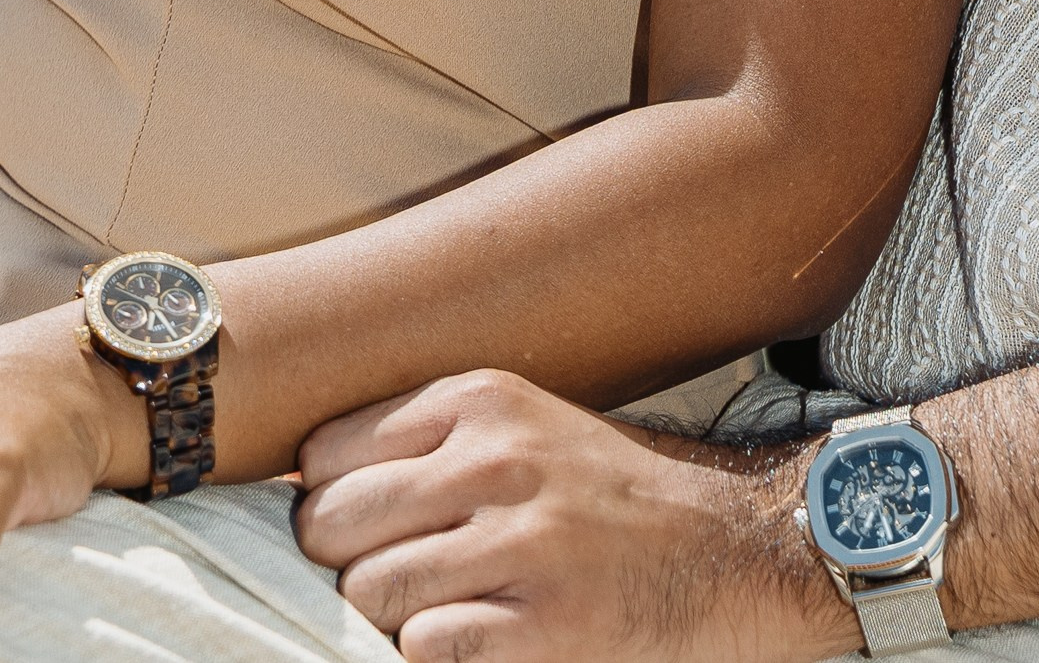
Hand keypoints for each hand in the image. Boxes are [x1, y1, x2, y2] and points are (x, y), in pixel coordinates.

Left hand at [293, 374, 848, 662]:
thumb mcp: (524, 429)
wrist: (727, 550)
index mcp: (481, 400)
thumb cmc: (611, 495)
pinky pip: (422, 647)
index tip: (346, 527)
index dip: (321, 500)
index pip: (326, 452)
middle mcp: (494, 460)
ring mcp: (518, 545)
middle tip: (375, 579)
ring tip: (428, 611)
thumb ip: (430, 446)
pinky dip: (427, 652)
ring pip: (368, 594)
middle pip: (332, 526)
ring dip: (382, 619)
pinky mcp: (539, 627)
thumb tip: (311, 490)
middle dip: (337, 565)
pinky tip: (468, 637)